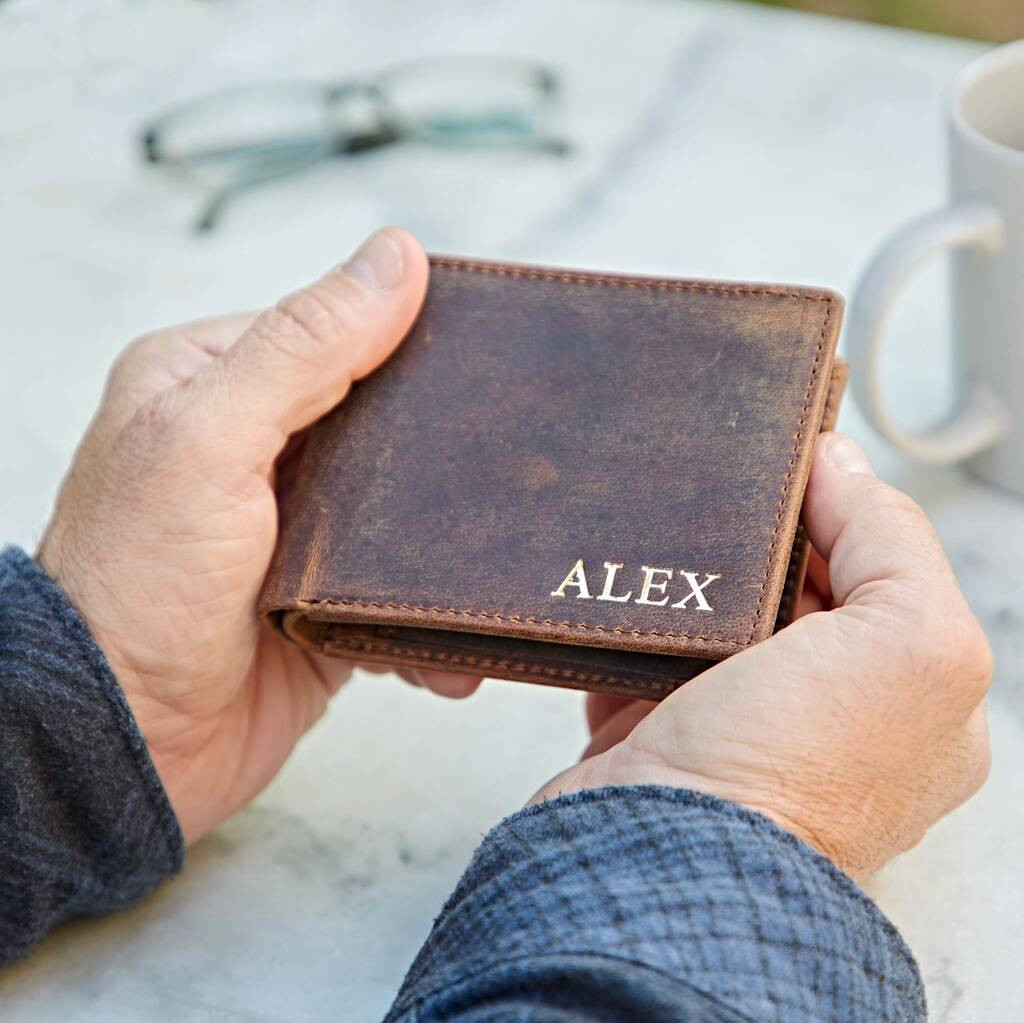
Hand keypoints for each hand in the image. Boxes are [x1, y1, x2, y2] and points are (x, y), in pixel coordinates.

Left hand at [38, 228, 480, 844]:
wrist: (125, 744)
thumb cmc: (138, 588)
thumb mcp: (210, 440)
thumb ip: (302, 348)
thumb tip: (395, 257)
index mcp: (211, 382)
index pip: (330, 330)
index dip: (407, 334)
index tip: (487, 345)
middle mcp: (252, 447)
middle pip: (377, 415)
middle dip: (442, 440)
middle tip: (518, 448)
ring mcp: (291, 524)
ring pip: (399, 500)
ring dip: (447, 532)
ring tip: (503, 545)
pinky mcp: (323, 595)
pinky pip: (398, 581)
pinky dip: (430, 609)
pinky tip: (453, 640)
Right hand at [534, 433, 991, 879]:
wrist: (658, 860)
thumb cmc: (793, 778)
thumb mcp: (908, 642)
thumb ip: (893, 540)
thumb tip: (841, 465)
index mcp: (909, 699)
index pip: (884, 569)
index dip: (842, 509)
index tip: (791, 466)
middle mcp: (827, 716)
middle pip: (795, 588)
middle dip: (763, 541)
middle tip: (724, 497)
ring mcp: (738, 725)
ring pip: (716, 615)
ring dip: (693, 576)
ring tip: (669, 533)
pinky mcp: (658, 731)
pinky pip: (646, 652)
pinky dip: (636, 624)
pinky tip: (625, 595)